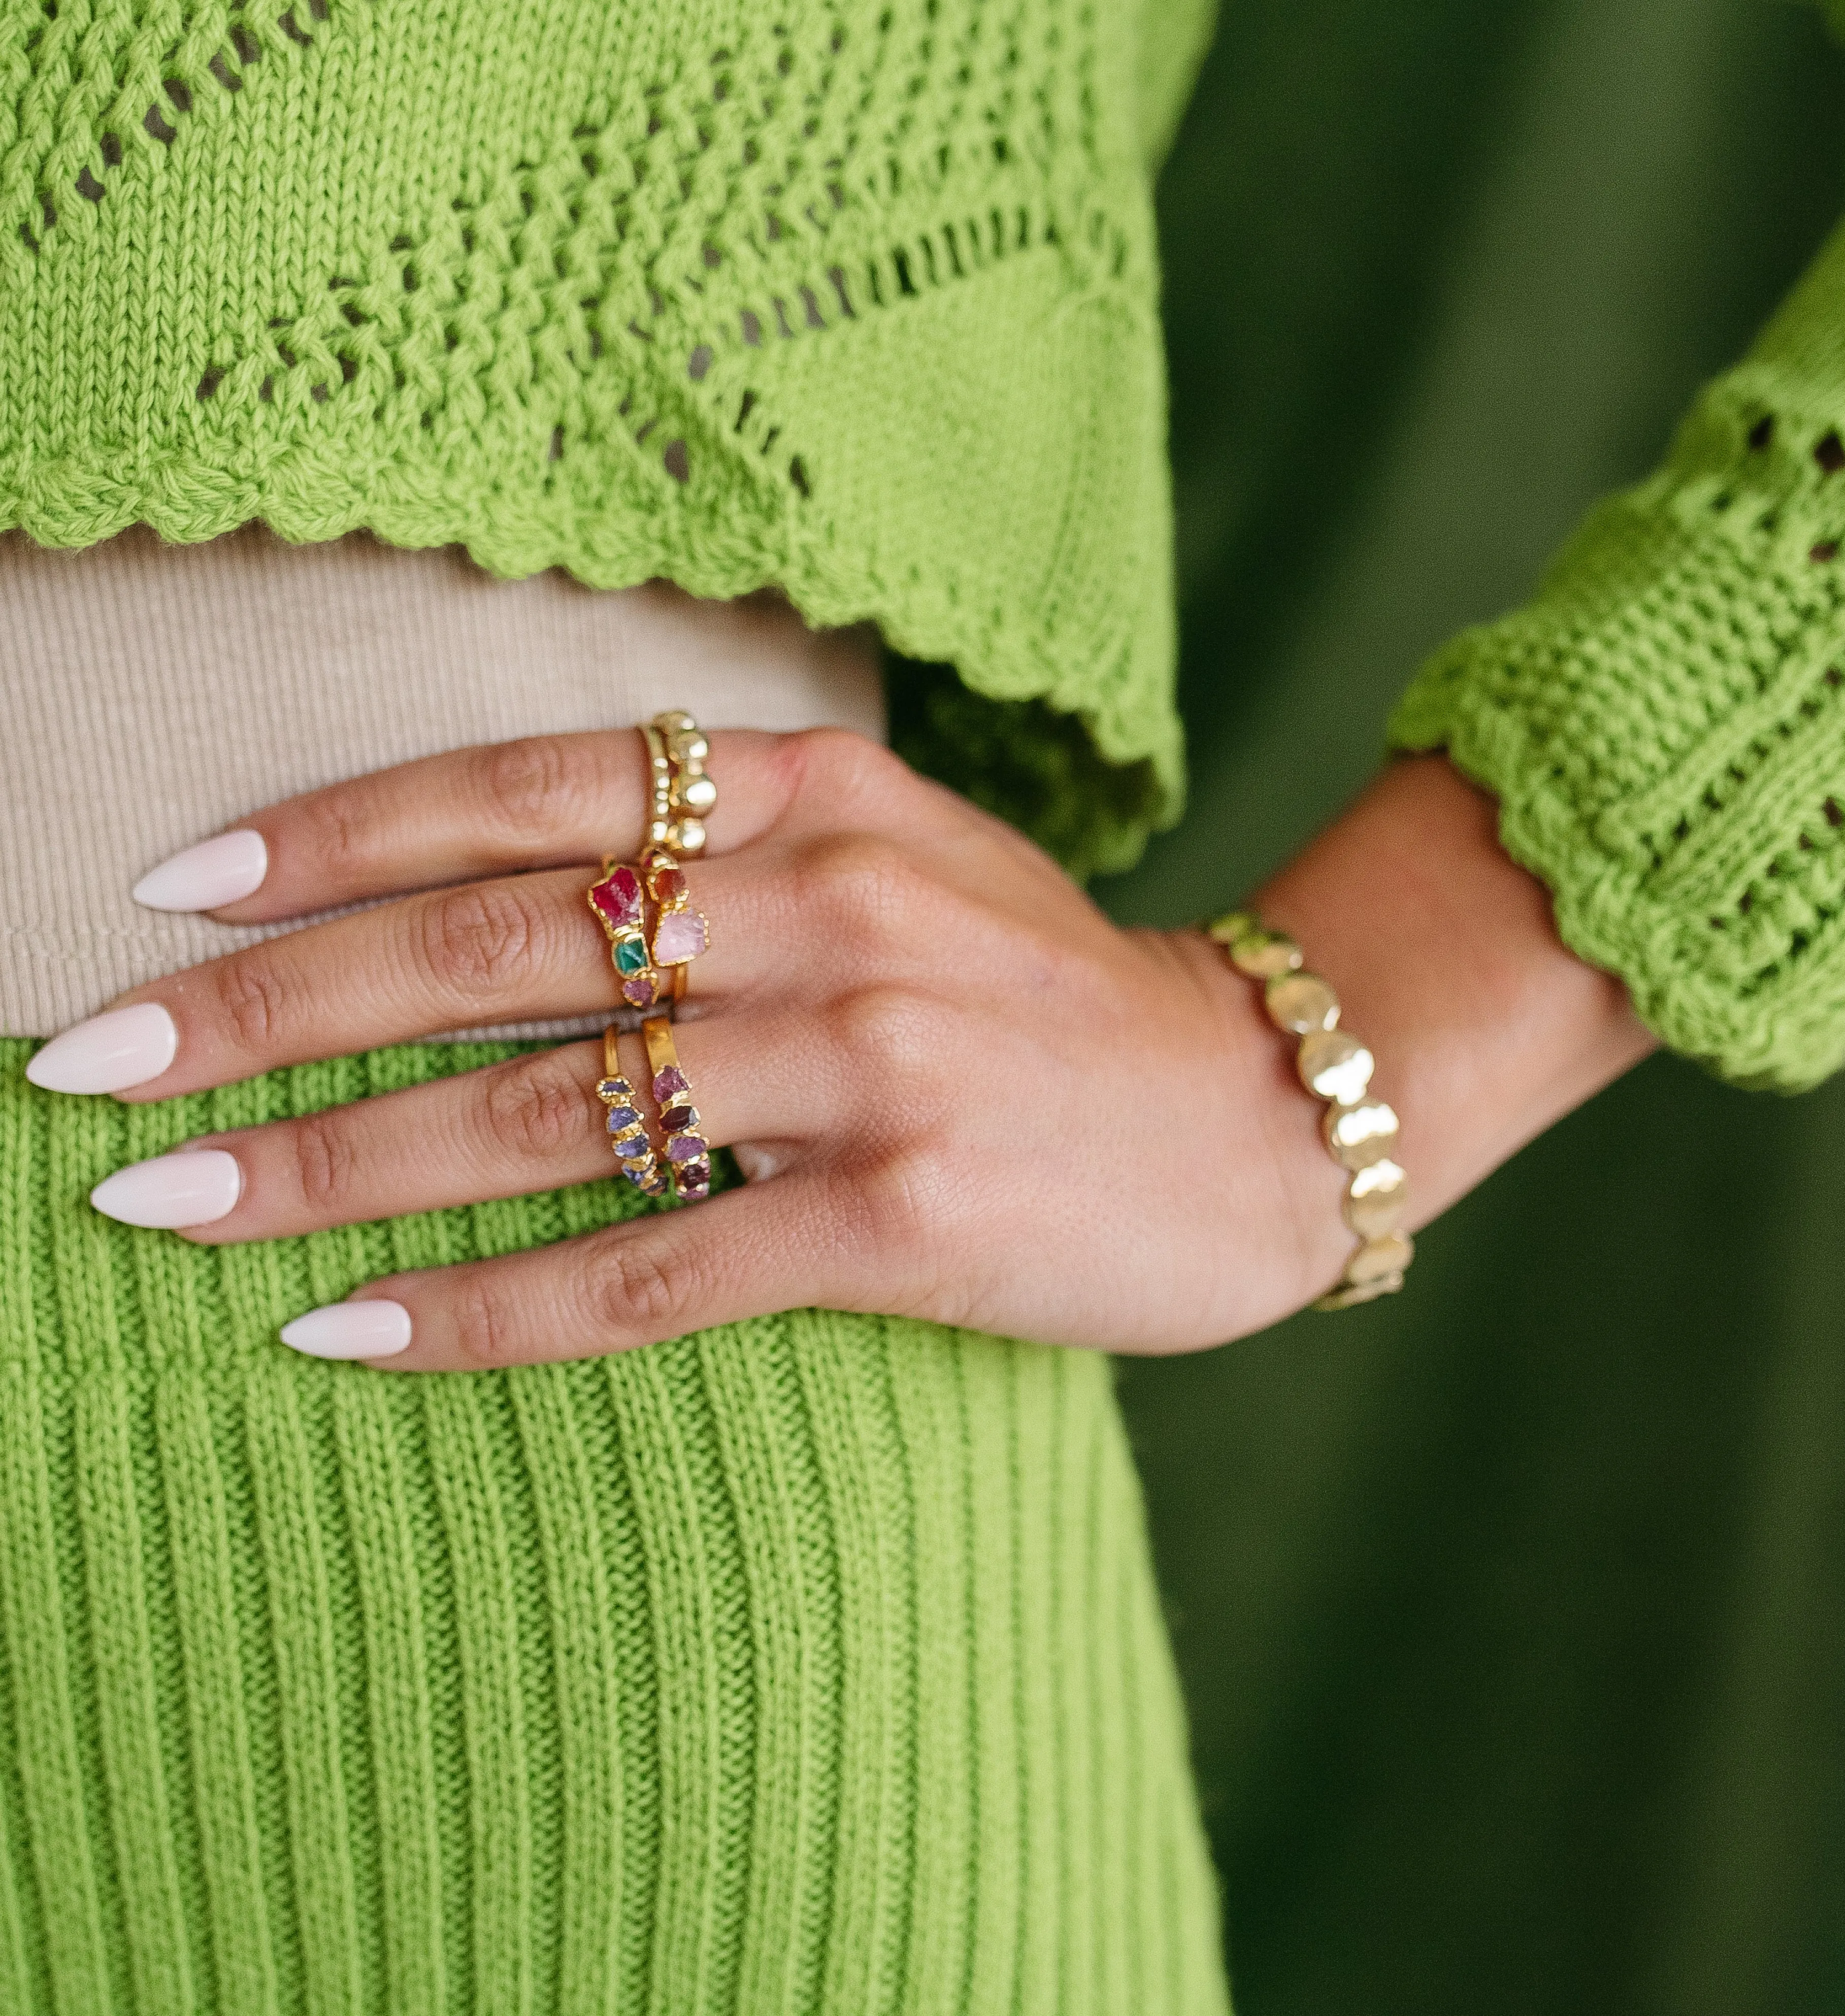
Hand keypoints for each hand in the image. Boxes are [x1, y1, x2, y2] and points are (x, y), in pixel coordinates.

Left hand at [40, 728, 1366, 1367]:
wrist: (1259, 1105)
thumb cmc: (1047, 991)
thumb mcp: (903, 860)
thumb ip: (728, 848)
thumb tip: (494, 893)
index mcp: (825, 797)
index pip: (531, 793)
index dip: (332, 835)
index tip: (168, 892)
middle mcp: (836, 907)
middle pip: (501, 950)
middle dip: (272, 1008)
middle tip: (92, 1064)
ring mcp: (877, 1063)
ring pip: (550, 1113)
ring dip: (336, 1165)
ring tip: (168, 1210)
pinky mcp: (908, 1218)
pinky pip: (652, 1270)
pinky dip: (490, 1306)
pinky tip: (355, 1335)